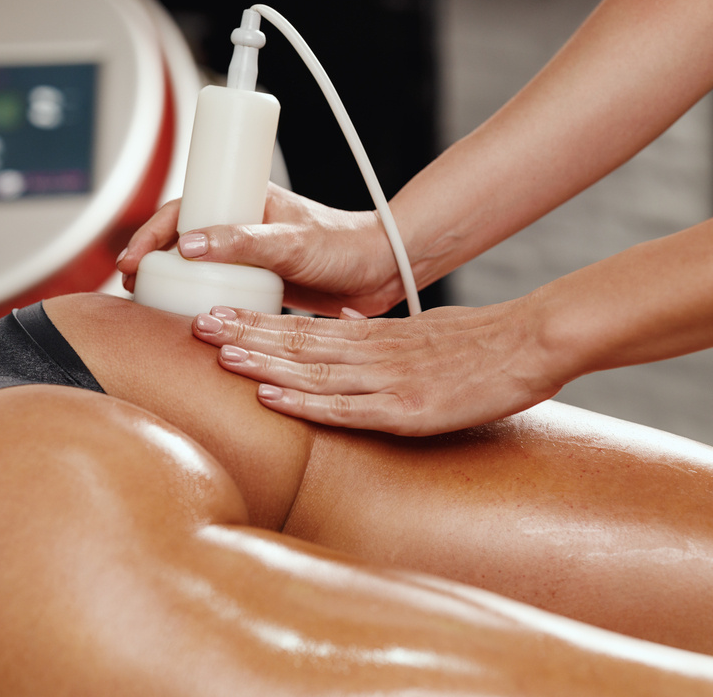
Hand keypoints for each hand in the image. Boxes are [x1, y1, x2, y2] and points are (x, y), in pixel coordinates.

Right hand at [117, 183, 408, 316]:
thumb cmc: (344, 246)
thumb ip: (242, 242)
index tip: (130, 258)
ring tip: (150, 303)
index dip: (152, 232)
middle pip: (184, 238)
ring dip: (173, 281)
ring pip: (200, 266)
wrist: (382, 274)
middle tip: (130, 284)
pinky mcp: (262, 282)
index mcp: (247, 200)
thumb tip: (187, 246)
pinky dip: (201, 300)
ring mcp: (251, 255)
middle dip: (152, 257)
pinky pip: (222, 289)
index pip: (185, 208)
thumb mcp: (289, 242)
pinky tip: (189, 317)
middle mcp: (244, 226)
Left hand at [189, 299, 563, 435]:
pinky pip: (346, 409)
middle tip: (196, 324)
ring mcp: (386, 382)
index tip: (215, 315)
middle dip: (243, 335)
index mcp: (371, 337)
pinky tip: (271, 398)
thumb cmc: (475, 341)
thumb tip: (338, 324)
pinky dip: (305, 404)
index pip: (300, 328)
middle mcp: (370, 355)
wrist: (529, 341)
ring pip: (311, 371)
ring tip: (220, 355)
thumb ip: (373, 335)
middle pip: (295, 343)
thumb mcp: (417, 329)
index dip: (255, 323)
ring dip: (262, 364)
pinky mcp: (407, 412)